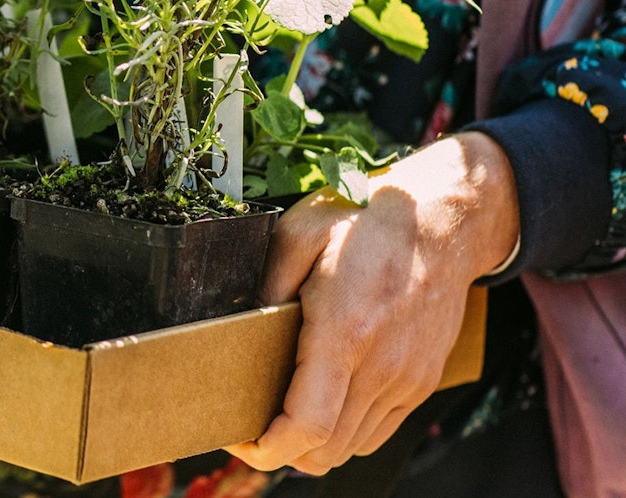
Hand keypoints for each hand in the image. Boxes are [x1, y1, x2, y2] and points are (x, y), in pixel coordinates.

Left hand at [225, 132, 519, 474]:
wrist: (440, 228)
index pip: (308, 426)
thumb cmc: (364, 227)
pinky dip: (344, 433)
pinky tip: (323, 406)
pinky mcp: (421, 383)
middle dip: (280, 451)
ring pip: (350, 447)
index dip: (268, 448)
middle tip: (250, 425)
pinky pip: (376, 432)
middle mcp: (381, 367)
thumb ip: (266, 286)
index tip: (241, 438)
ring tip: (282, 417)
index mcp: (344, 333)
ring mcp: (407, 380)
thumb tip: (239, 328)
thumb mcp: (298, 237)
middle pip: (325, 450)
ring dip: (312, 446)